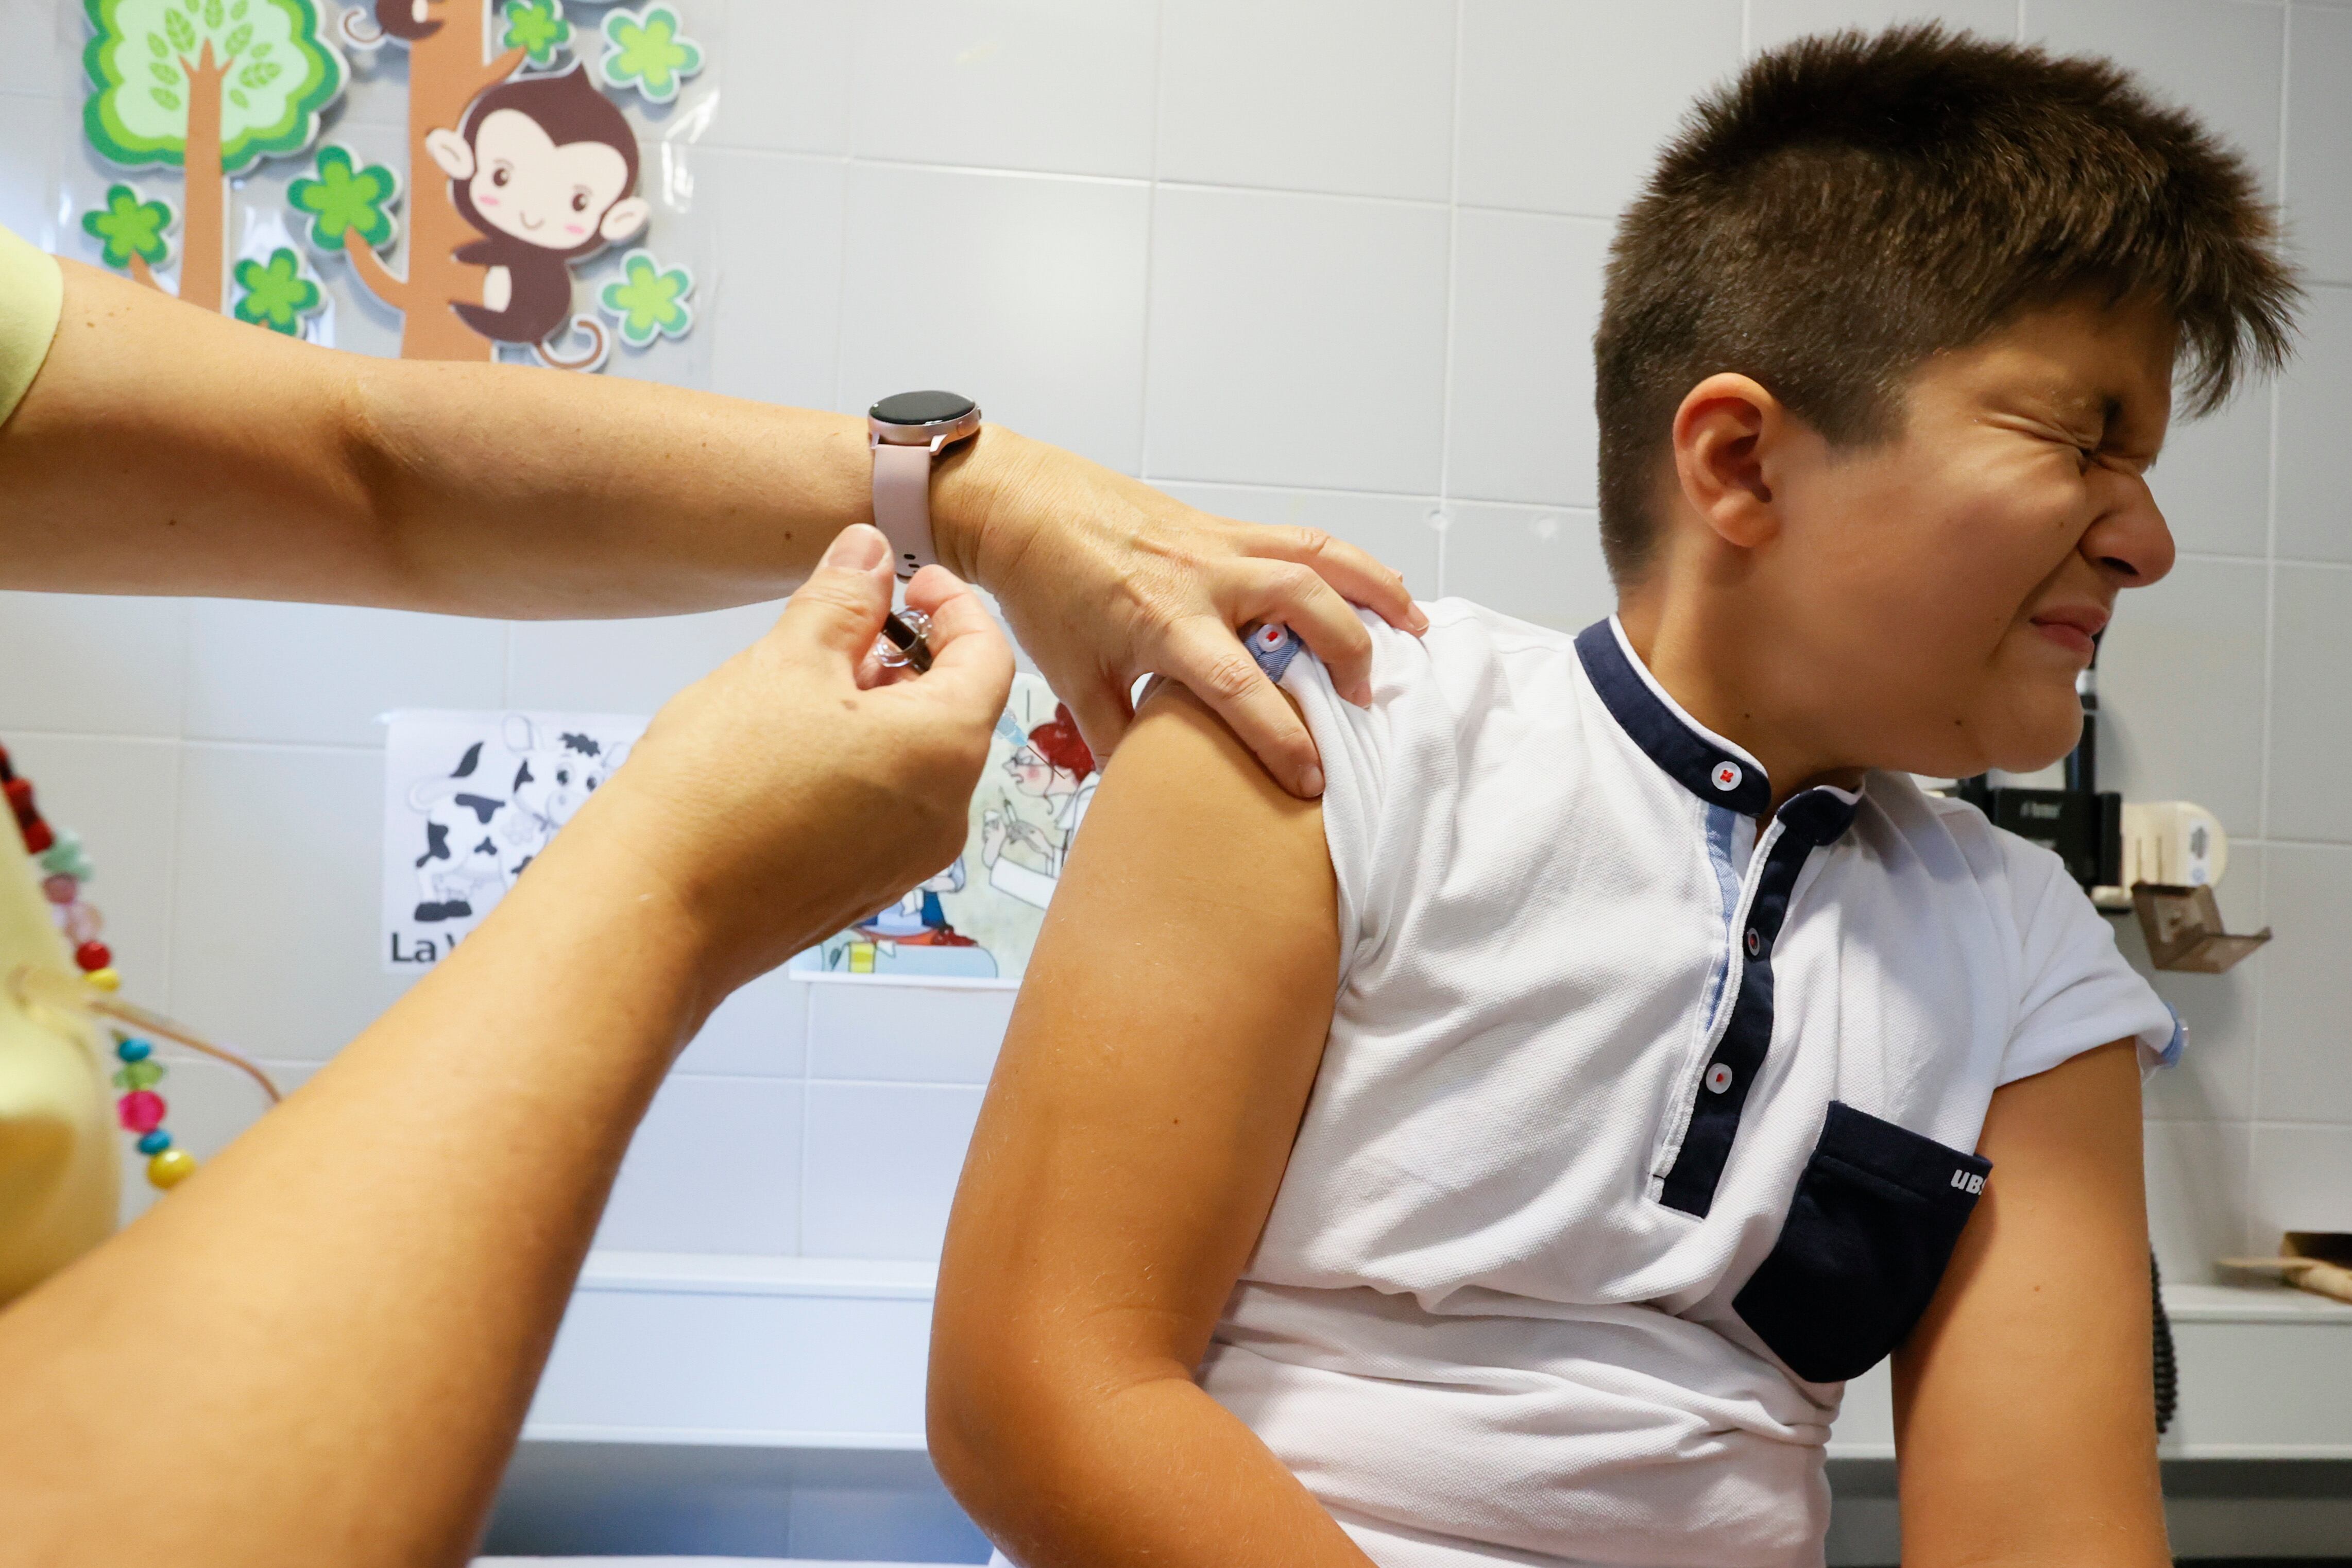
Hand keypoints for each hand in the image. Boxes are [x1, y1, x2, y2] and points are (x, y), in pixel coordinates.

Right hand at [571, 524, 1012, 995]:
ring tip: (801, 687)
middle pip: (954, 712)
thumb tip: (870, 552)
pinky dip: (856, 764)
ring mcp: (905, 861)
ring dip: (875, 711)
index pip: (990, 657)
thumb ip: (842, 599)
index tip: (915, 580)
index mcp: (946, 750)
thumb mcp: (786, 661)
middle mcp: (946, 814)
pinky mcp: (860, 889)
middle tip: (844, 626)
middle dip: (907, 658)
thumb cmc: (719, 783)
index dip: (957, 606)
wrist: (655, 906)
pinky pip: (881, 809)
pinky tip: (787, 750)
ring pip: (914, 762)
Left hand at [938, 428, 1426, 797]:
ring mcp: (1218, 541)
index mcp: (1165, 620)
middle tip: (1366, 702)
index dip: (1284, 739)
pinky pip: (1299, 537)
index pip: (1241, 688)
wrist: (1020, 504)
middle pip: (1305, 605)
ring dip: (1374, 588)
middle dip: (1349, 654)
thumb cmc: (1043, 586)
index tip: (1313, 780)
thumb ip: (1116, 736)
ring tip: (1414, 626)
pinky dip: (1345, 560)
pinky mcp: (1222, 522)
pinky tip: (1373, 584)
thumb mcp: (1073, 676)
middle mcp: (1204, 575)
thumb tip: (1146, 793)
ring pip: (1319, 555)